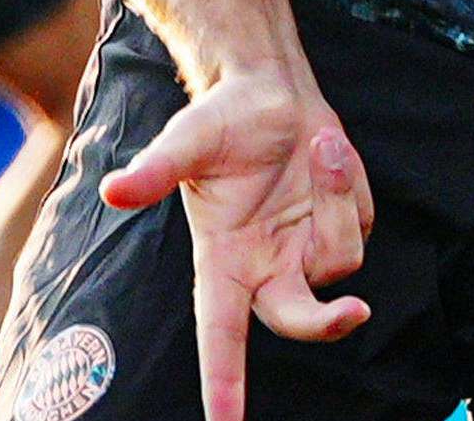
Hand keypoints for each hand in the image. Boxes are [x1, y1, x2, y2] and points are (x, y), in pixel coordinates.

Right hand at [99, 70, 372, 420]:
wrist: (266, 90)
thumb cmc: (217, 122)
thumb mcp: (184, 143)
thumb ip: (154, 173)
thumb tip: (114, 192)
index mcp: (223, 260)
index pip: (219, 335)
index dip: (223, 383)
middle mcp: (266, 265)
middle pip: (299, 319)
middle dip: (324, 322)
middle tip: (353, 312)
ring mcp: (305, 248)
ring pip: (339, 262)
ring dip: (333, 200)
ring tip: (318, 146)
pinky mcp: (341, 224)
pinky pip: (360, 225)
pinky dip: (345, 185)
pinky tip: (325, 151)